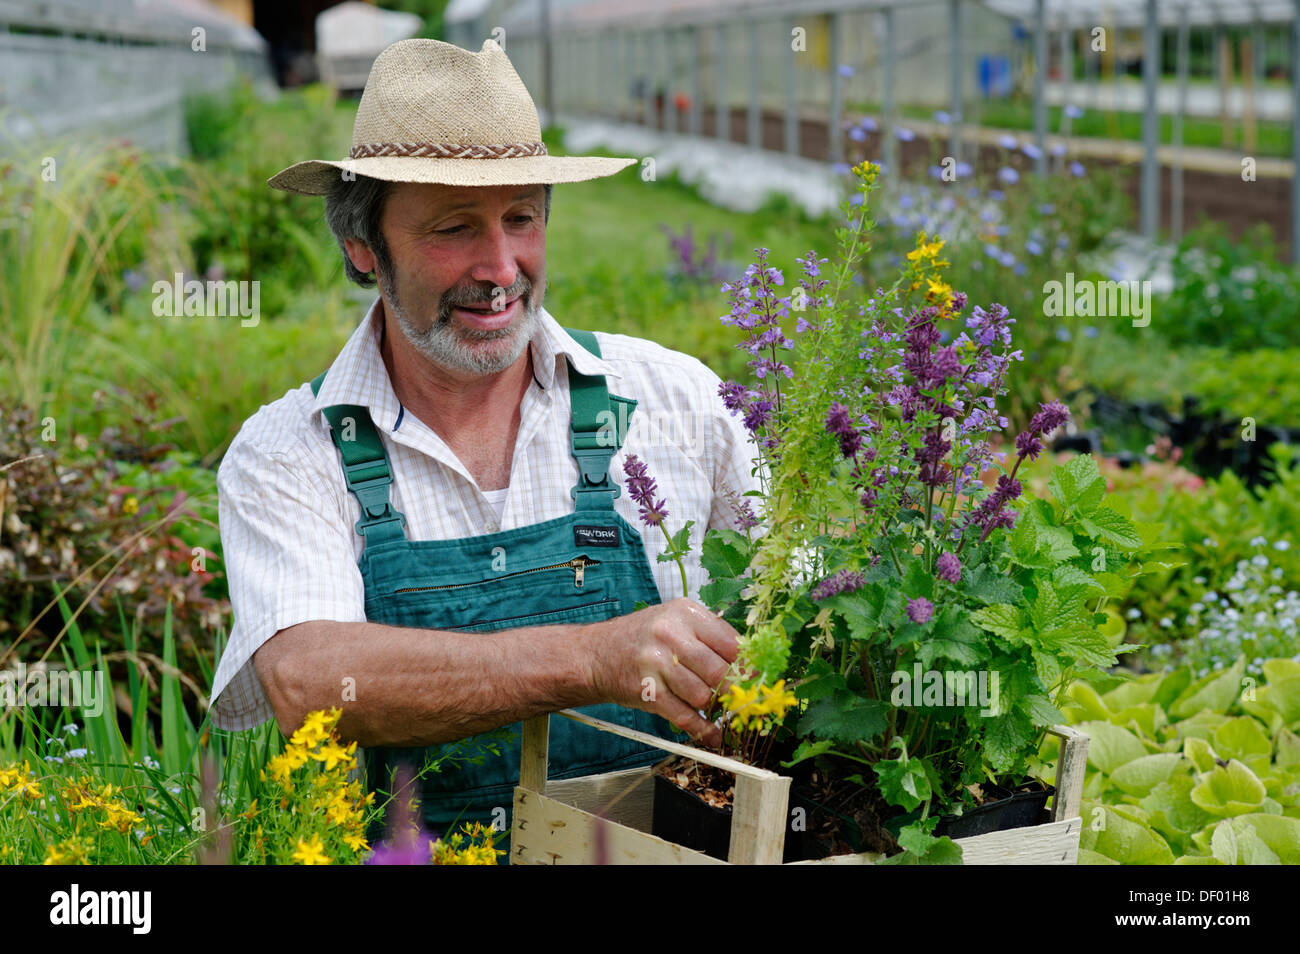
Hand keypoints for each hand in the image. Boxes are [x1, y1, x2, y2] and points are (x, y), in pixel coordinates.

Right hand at [588, 597, 739, 747]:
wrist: (596, 654)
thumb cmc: (642, 638)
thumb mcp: (675, 621)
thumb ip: (709, 637)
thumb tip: (748, 665)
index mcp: (685, 613)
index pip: (730, 642)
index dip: (748, 665)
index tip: (757, 679)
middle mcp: (671, 634)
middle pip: (719, 671)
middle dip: (733, 691)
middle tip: (741, 699)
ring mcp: (657, 663)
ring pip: (703, 696)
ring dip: (713, 708)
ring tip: (716, 709)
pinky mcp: (647, 691)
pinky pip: (684, 717)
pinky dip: (703, 730)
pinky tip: (713, 735)